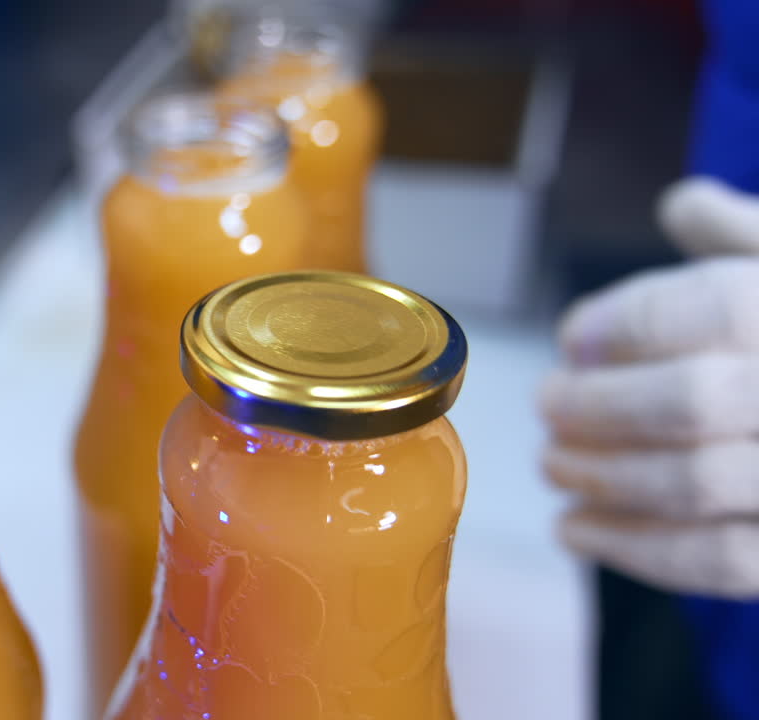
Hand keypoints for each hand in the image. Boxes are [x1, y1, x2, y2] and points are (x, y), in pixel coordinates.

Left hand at [540, 177, 758, 598]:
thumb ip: (752, 238)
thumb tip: (682, 204)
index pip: (713, 307)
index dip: (624, 322)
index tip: (573, 338)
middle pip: (692, 399)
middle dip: (598, 405)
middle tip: (547, 403)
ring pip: (696, 483)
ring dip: (602, 476)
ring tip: (553, 463)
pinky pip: (716, 561)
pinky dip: (630, 548)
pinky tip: (574, 529)